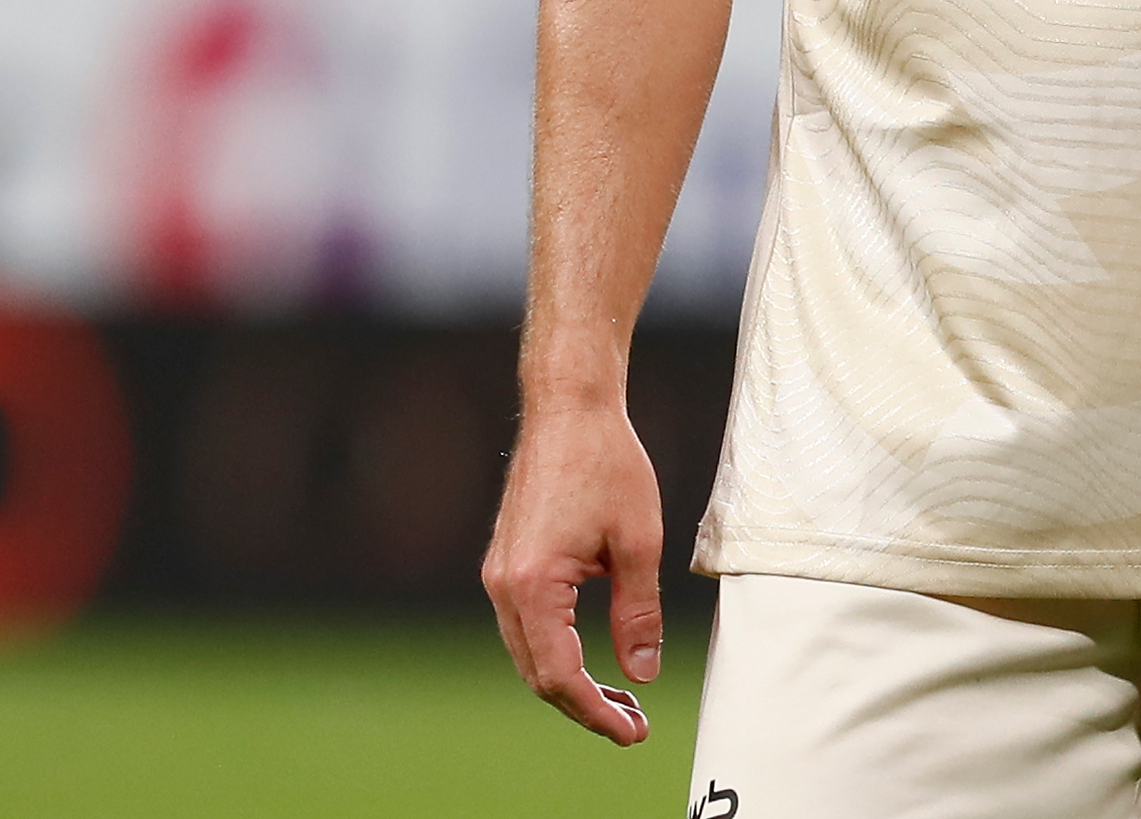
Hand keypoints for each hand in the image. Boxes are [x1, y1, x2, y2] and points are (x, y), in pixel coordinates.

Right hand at [482, 397, 667, 744]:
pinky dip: (556, 652)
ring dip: (570, 682)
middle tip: (634, 723)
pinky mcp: (505, 564)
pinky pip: (524, 627)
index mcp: (532, 584)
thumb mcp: (638, 543)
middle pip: (538, 675)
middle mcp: (503, 586)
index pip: (561, 675)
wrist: (568, 407)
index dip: (596, 713)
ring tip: (621, 699)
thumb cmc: (607, 463)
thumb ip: (638, 614)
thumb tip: (642, 674)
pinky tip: (593, 658)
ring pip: (529, 655)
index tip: (633, 732)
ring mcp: (498, 575)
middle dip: (585, 706)